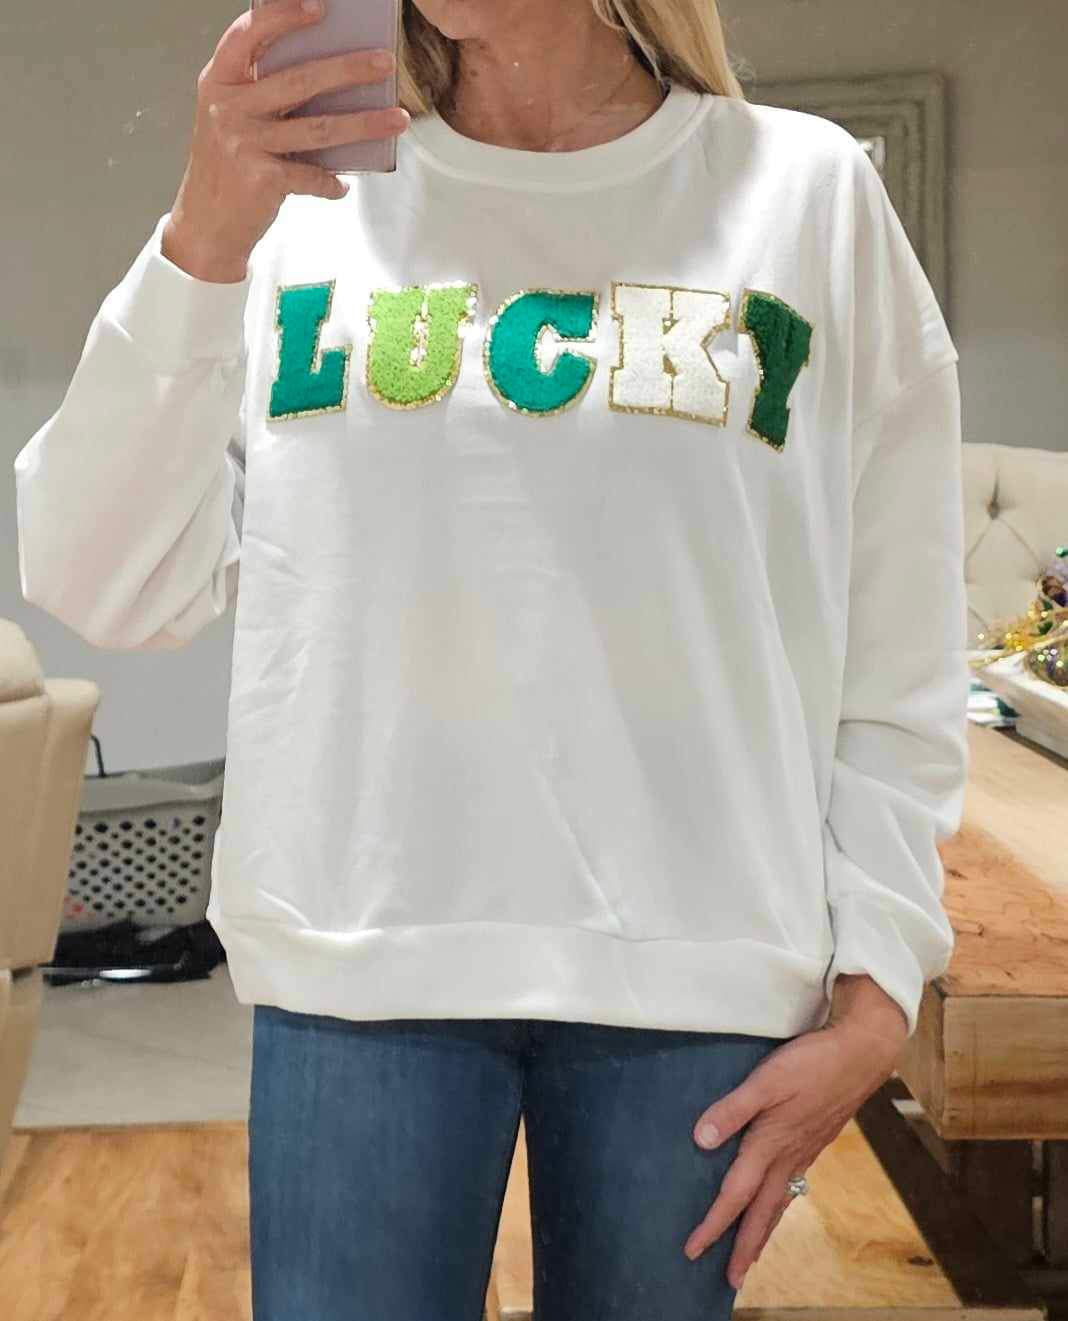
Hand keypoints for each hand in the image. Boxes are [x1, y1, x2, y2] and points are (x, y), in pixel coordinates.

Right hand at [163, 0, 409, 281]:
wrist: (206, 223)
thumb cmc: (229, 163)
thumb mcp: (233, 116)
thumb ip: (264, 90)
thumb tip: (330, 72)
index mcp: (220, 80)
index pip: (249, 35)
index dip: (283, 16)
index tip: (320, 7)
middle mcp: (227, 107)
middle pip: (298, 80)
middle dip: (348, 69)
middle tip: (385, 62)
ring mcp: (243, 143)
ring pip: (317, 128)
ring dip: (363, 124)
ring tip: (398, 118)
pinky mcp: (259, 179)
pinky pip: (310, 175)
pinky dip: (331, 182)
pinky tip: (344, 185)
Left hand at [683, 974, 908, 1289]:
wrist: (861, 1054)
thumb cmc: (812, 1063)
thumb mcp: (765, 1080)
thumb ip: (732, 1109)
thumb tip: (700, 1140)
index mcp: (770, 1144)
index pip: (735, 1194)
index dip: (713, 1224)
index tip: (693, 1251)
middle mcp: (788, 1156)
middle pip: (762, 1212)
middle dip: (744, 1247)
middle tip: (731, 1281)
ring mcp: (805, 1151)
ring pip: (780, 1202)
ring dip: (763, 1230)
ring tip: (752, 1255)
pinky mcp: (816, 1141)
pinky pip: (794, 1184)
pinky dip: (781, 1204)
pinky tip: (779, 1202)